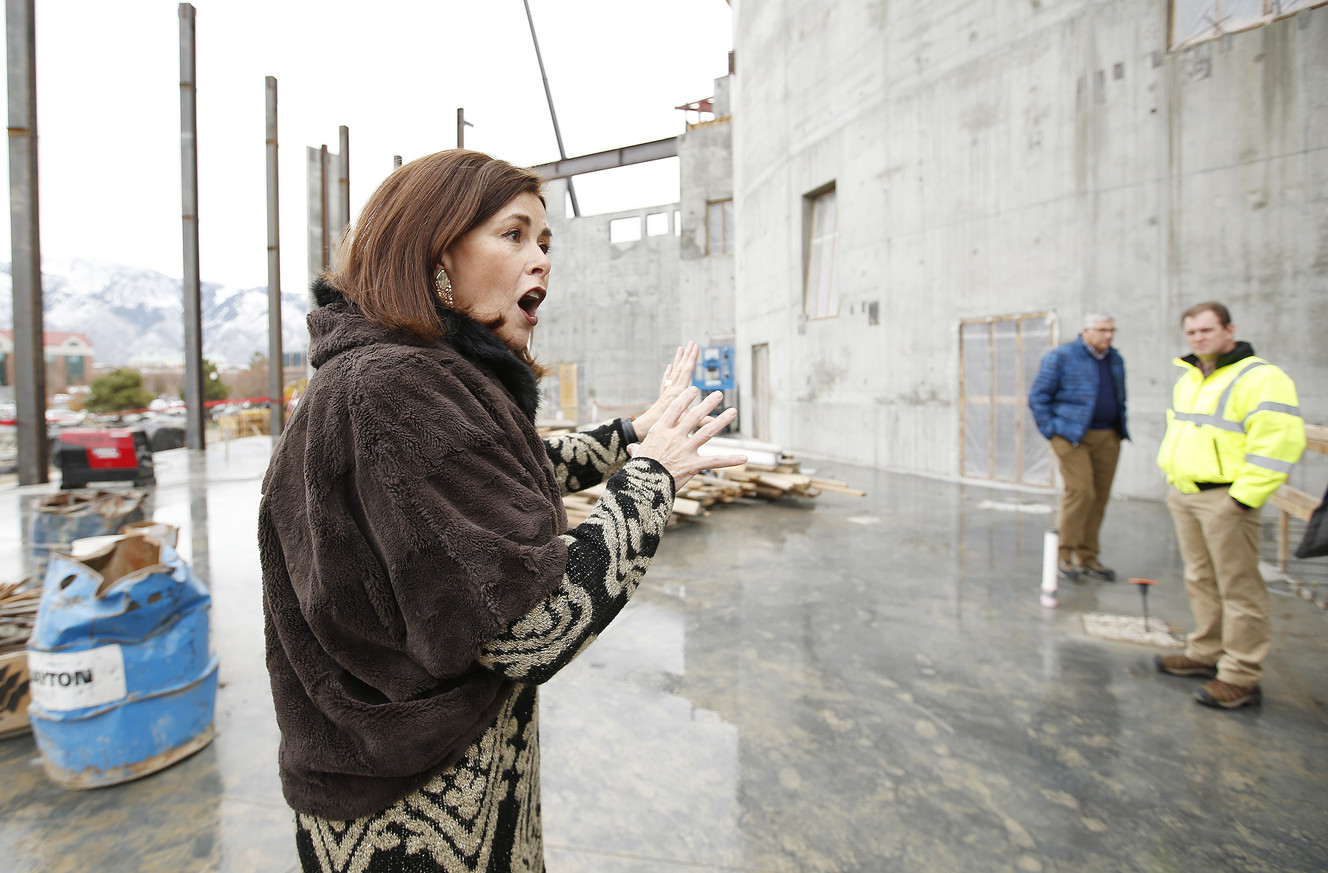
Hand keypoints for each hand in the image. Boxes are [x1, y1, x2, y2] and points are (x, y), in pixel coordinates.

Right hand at [627, 386, 746, 488]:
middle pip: (693, 416)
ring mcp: (685, 450)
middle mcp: (674, 437)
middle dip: (708, 403)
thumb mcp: (637, 456)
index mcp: (660, 431)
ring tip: (732, 411)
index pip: (674, 409)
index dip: (685, 398)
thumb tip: (631, 448)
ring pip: (707, 431)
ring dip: (721, 420)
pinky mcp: (693, 465)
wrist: (642, 486)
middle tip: (719, 394)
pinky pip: (715, 461)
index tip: (694, 389)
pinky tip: (744, 457)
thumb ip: (637, 449)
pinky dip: (731, 460)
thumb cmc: (639, 470)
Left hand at [631, 342, 700, 440]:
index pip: (687, 372)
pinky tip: (669, 367)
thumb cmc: (664, 428)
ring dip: (678, 360)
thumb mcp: (686, 425)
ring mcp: (666, 392)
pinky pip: (666, 381)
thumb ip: (702, 423)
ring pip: (673, 372)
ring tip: (680, 348)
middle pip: (680, 368)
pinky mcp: (663, 397)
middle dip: (687, 355)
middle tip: (691, 342)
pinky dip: (668, 373)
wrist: (643, 430)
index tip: (696, 347)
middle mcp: (671, 390)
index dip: (692, 359)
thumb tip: (716, 423)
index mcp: (678, 393)